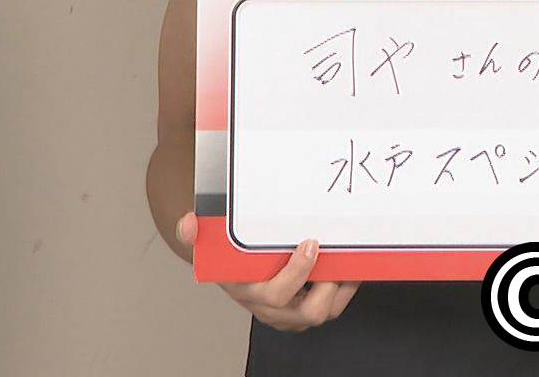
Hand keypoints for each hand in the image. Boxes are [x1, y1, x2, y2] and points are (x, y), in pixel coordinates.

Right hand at [176, 212, 361, 331]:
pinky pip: (332, 306)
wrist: (232, 273)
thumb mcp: (207, 244)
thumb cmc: (226, 260)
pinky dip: (344, 288)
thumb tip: (188, 225)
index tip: (310, 245)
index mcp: (249, 293)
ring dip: (341, 288)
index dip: (297, 273)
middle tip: (336, 254)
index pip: (276, 294)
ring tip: (348, 260)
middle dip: (327, 284)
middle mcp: (272, 309)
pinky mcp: (305, 311)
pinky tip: (350, 267)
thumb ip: (193, 234)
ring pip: (324, 311)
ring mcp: (291, 314)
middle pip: (309, 311)